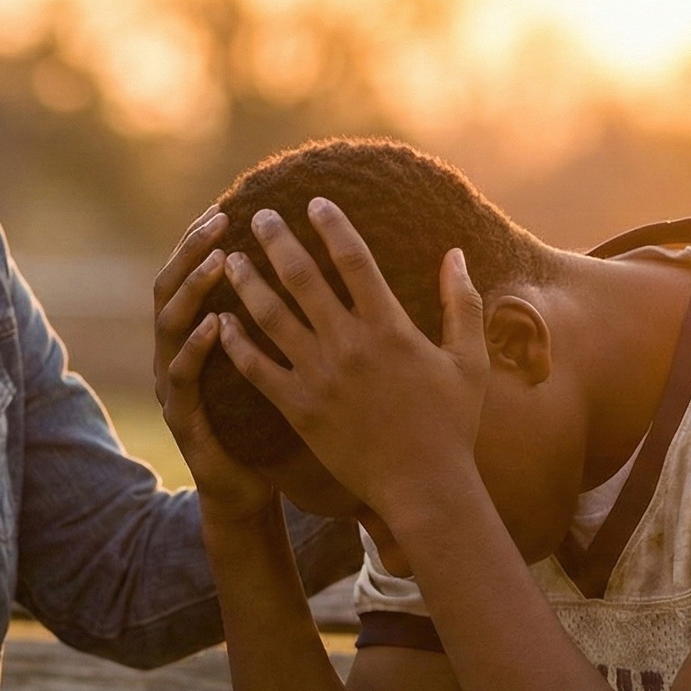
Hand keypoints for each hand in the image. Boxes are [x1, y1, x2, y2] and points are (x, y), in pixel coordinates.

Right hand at [153, 209, 277, 524]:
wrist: (247, 491)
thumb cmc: (268, 424)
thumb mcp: (275, 363)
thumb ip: (282, 317)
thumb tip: (324, 271)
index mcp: (200, 335)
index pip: (196, 274)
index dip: (205, 240)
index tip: (230, 205)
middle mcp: (178, 353)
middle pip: (173, 287)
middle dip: (192, 251)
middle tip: (219, 221)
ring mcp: (175, 386)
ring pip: (171, 325)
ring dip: (193, 290)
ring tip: (217, 263)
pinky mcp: (184, 419)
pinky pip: (184, 378)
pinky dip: (195, 349)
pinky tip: (215, 326)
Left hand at [215, 200, 489, 523]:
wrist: (424, 487)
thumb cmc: (452, 426)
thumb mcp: (468, 361)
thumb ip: (462, 304)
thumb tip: (456, 255)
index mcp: (389, 327)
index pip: (353, 259)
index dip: (331, 225)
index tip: (314, 203)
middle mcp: (348, 344)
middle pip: (302, 277)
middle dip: (277, 240)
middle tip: (260, 216)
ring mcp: (319, 376)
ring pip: (271, 317)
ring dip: (247, 283)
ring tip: (230, 260)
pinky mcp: (299, 409)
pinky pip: (257, 369)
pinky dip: (236, 343)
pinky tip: (221, 322)